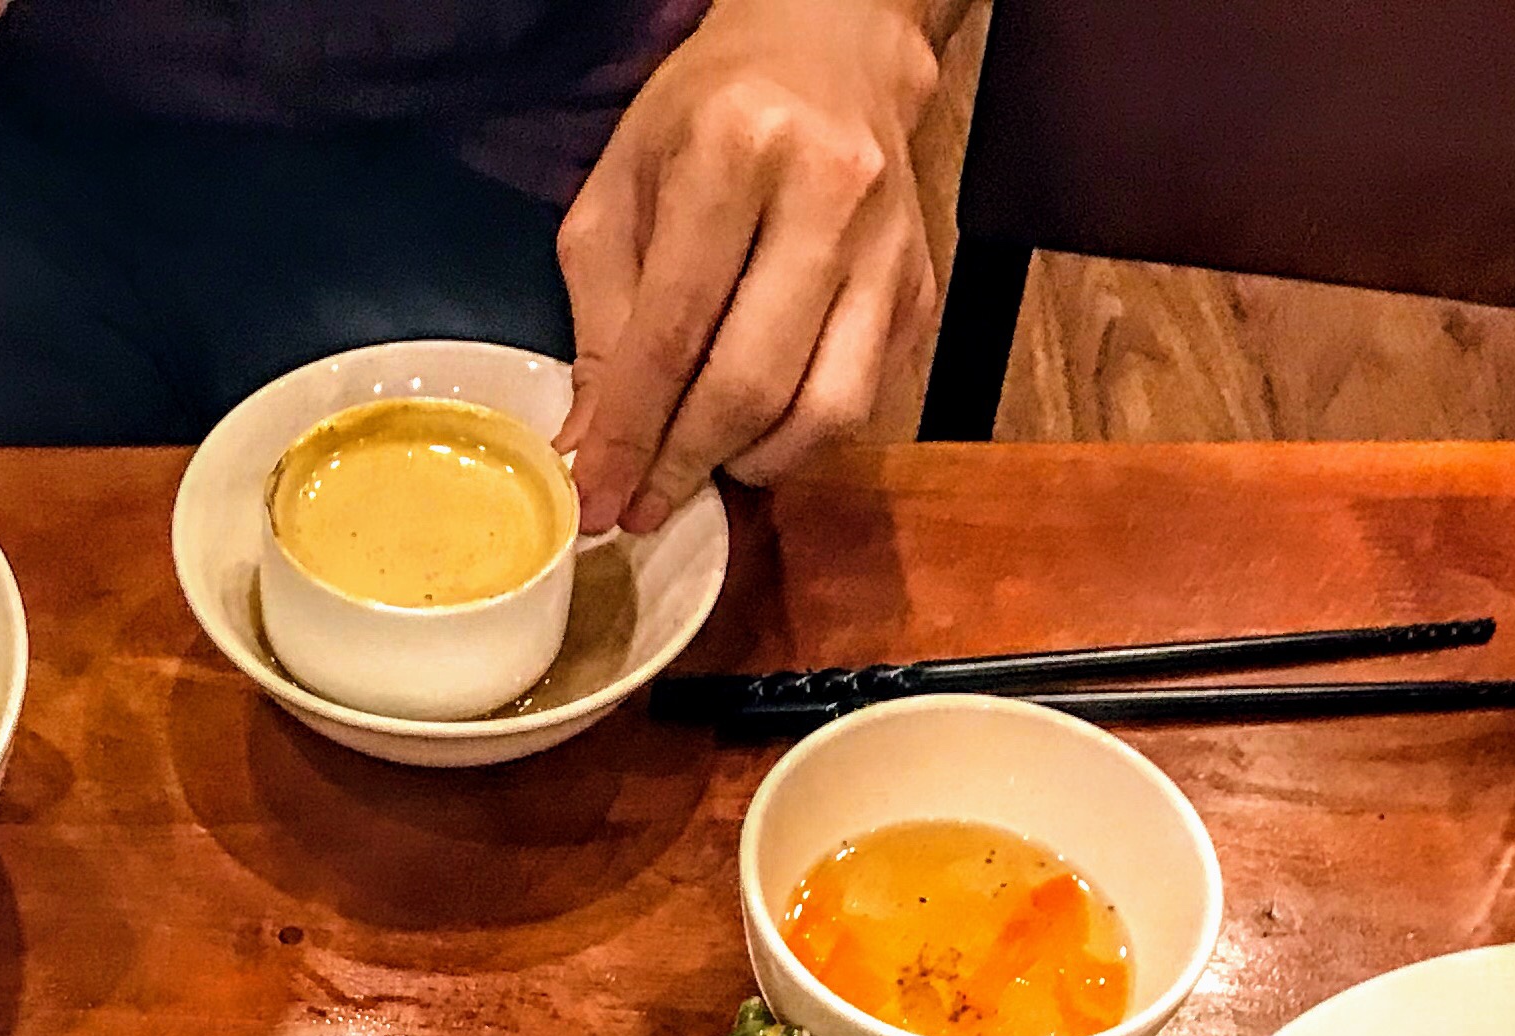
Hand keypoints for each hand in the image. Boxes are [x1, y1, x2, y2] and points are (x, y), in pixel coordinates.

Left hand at [557, 0, 939, 533]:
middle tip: (643, 508)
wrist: (833, 49)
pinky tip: (755, 431)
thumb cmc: (708, 118)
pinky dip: (800, 440)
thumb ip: (600, 321)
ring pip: (824, 410)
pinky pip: (863, 401)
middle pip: (753, 382)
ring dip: (750, 464)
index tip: (598, 500)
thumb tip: (592, 447)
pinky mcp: (923, 288)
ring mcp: (890, 247)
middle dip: (685, 464)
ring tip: (701, 468)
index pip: (674, 330)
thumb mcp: (621, 189)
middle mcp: (828, 195)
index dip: (631, 432)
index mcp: (735, 150)